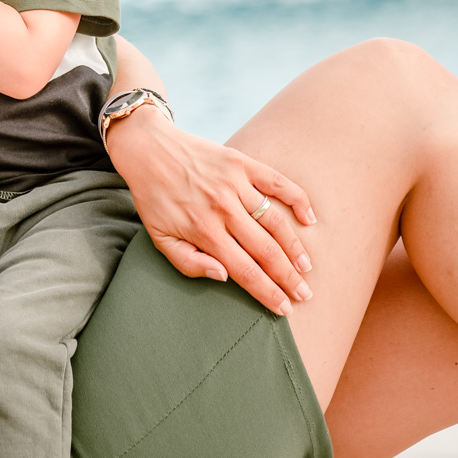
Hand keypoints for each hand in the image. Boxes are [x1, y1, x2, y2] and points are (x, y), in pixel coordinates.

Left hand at [103, 105, 317, 316]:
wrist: (147, 149)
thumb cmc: (154, 198)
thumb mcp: (160, 238)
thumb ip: (189, 263)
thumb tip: (224, 277)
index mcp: (203, 231)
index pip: (246, 271)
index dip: (268, 293)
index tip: (285, 308)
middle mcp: (222, 208)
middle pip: (266, 251)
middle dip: (288, 278)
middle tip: (304, 294)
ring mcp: (234, 183)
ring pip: (276, 221)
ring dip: (295, 247)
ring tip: (305, 267)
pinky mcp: (241, 163)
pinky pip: (278, 182)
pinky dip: (298, 199)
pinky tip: (310, 218)